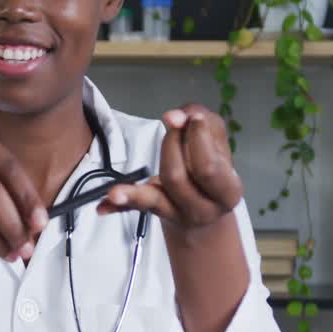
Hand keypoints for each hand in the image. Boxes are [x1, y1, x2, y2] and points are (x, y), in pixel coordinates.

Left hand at [97, 104, 243, 230]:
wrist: (206, 208)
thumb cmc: (212, 165)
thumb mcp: (217, 141)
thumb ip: (203, 120)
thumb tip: (176, 115)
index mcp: (227, 193)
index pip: (209, 169)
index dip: (197, 140)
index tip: (190, 118)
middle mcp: (203, 210)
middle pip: (177, 178)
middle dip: (172, 143)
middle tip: (172, 122)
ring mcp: (176, 215)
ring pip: (154, 195)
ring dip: (149, 163)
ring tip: (157, 133)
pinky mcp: (155, 213)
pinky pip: (136, 208)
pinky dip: (121, 204)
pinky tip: (105, 203)